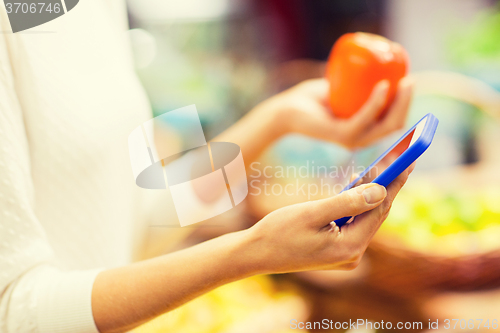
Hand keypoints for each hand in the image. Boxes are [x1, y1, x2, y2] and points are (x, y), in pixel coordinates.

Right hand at [246, 164, 413, 273]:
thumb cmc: (278, 231)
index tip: (407, 160)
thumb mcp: (312, 213)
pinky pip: (355, 223)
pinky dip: (358, 204)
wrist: (256, 253)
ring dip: (371, 193)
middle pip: (376, 214)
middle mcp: (353, 254)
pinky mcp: (337, 250)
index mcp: (350, 247)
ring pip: (366, 217)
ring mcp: (346, 254)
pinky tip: (358, 186)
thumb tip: (380, 190)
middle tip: (398, 158)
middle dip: (386, 186)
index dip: (394, 183)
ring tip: (380, 167)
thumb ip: (347, 202)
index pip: (379, 209)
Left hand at [258, 77, 413, 148]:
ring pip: (386, 125)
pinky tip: (383, 86)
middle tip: (410, 80)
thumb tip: (378, 63)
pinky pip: (365, 119)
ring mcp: (352, 139)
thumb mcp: (341, 89)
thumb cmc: (312, 99)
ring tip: (403, 81)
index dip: (407, 105)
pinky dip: (376, 103)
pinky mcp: (341, 136)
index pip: (394, 123)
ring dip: (399, 103)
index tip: (410, 82)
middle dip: (408, 103)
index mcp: (364, 131)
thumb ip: (358, 83)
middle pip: (395, 125)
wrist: (287, 109)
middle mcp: (361, 139)